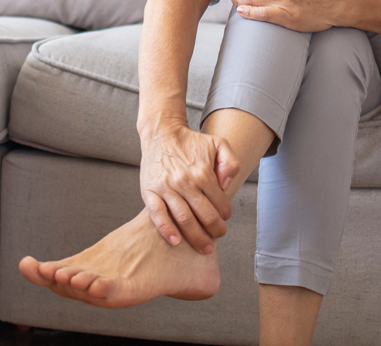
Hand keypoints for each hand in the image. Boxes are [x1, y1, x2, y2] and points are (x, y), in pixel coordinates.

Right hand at [138, 121, 239, 253]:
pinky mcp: (150, 191)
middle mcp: (185, 182)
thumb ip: (230, 162)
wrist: (161, 133)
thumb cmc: (191, 141)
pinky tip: (175, 241)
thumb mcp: (218, 143)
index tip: (224, 218)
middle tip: (219, 235)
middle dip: (215, 230)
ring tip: (204, 247)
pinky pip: (157, 215)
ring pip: (184, 219)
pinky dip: (166, 230)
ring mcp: (166, 188)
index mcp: (203, 172)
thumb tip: (226, 184)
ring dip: (196, 237)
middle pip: (205, 215)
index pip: (220, 203)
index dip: (225, 214)